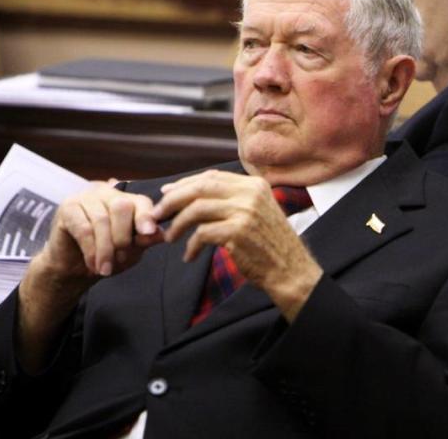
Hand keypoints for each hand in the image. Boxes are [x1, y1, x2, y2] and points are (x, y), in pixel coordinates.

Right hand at [39, 180, 165, 280]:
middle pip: (122, 207)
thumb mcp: (130, 251)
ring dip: (106, 249)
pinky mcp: (68, 208)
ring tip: (106, 269)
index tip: (149, 232)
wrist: (73, 269)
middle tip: (120, 259)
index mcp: (126, 200)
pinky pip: (84, 229)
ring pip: (102, 220)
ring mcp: (86, 198)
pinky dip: (91, 250)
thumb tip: (161, 234)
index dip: (146, 216)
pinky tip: (94, 265)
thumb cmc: (104, 256)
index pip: (141, 201)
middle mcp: (107, 193)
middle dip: (123, 237)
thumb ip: (144, 241)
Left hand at [152, 170, 322, 320]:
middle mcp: (250, 193)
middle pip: (200, 188)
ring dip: (178, 224)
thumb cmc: (269, 244)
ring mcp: (245, 212)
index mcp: (254, 185)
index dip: (185, 184)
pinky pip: (202, 234)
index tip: (166, 194)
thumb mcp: (256, 212)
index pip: (211, 177)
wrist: (290, 270)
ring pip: (197, 209)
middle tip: (157, 214)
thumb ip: (231, 200)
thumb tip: (189, 192)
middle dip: (173, 200)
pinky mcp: (238, 232)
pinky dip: (191, 245)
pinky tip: (189, 255)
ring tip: (170, 237)